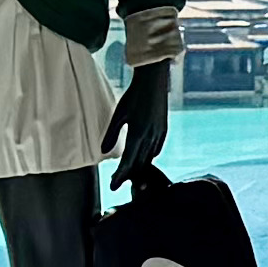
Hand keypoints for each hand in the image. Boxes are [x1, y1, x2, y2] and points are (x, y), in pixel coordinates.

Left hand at [112, 59, 176, 193]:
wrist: (154, 81)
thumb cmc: (134, 95)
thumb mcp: (119, 114)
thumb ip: (111, 134)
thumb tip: (103, 152)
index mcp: (138, 134)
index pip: (128, 162)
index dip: (120, 176)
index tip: (112, 186)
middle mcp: (150, 137)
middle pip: (139, 164)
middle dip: (128, 175)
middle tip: (116, 182)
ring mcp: (159, 134)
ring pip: (148, 159)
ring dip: (139, 168)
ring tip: (128, 174)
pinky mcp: (164, 130)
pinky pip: (156, 150)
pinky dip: (149, 158)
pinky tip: (143, 159)